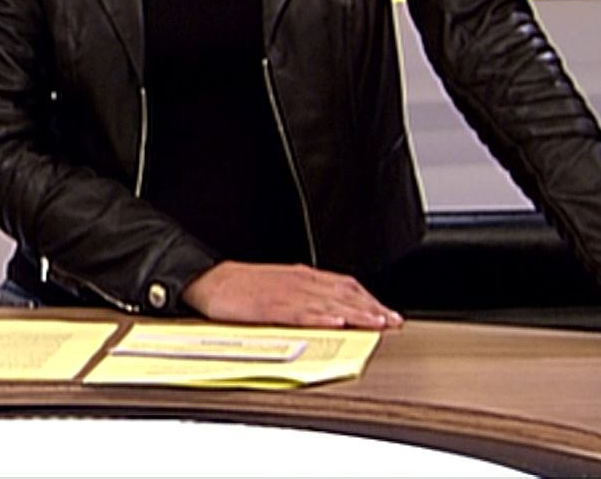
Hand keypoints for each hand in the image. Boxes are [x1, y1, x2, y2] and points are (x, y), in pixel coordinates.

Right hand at [182, 261, 402, 329]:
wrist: (207, 280)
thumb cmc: (240, 288)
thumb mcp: (277, 288)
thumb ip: (303, 297)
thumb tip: (330, 312)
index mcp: (300, 277)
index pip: (344, 286)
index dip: (369, 299)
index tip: (387, 313)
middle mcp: (298, 281)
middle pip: (343, 293)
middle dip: (371, 308)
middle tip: (392, 322)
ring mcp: (285, 293)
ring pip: (329, 302)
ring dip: (355, 313)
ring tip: (376, 324)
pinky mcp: (270, 306)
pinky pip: (301, 311)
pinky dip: (321, 317)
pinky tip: (336, 323)